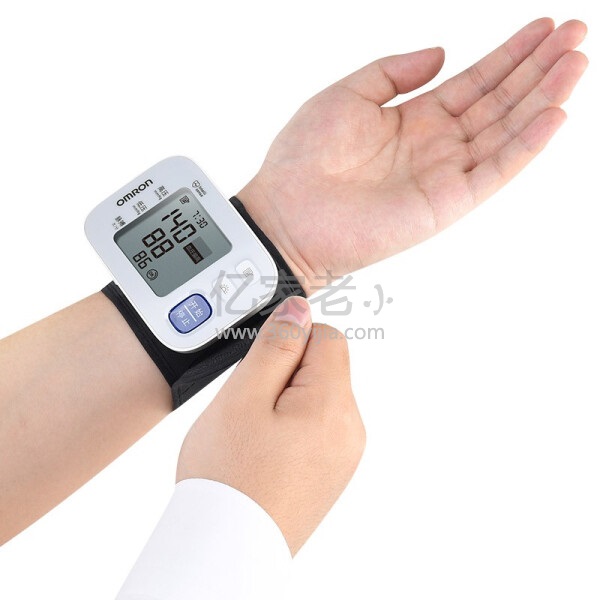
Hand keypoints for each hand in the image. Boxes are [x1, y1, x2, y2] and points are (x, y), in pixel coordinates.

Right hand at [176, 297, 364, 555]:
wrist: (227, 549)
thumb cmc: (229, 477)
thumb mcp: (243, 396)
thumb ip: (276, 345)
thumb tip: (299, 308)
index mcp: (334, 405)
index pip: (327, 337)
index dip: (290, 342)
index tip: (261, 371)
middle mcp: (350, 429)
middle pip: (324, 367)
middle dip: (285, 374)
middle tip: (250, 409)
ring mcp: (345, 454)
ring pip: (317, 397)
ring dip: (285, 401)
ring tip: (253, 435)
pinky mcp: (333, 471)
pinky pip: (316, 427)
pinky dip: (291, 427)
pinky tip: (264, 452)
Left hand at [238, 19, 587, 291]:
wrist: (285, 212)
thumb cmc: (304, 156)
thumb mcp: (348, 94)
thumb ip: (394, 71)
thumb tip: (443, 53)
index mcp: (414, 118)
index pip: (474, 82)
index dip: (509, 55)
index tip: (545, 27)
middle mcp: (435, 145)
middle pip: (499, 102)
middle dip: (538, 68)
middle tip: (577, 34)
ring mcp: (443, 175)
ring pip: (505, 133)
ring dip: (543, 99)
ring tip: (576, 64)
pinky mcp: (445, 204)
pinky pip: (494, 173)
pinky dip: (525, 146)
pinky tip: (554, 114)